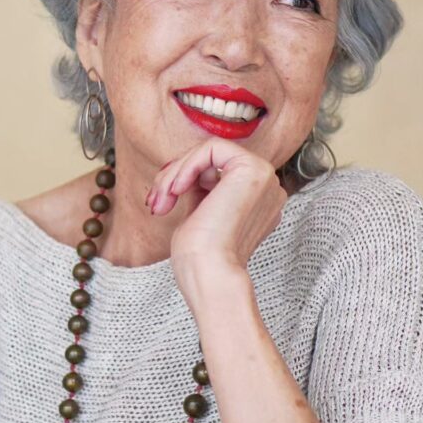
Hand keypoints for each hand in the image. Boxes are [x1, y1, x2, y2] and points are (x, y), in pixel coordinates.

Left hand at [146, 138, 287, 302]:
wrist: (209, 274)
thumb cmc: (200, 257)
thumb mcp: (199, 214)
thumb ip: (200, 189)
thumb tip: (186, 171)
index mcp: (256, 202)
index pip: (214, 173)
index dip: (182, 180)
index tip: (161, 203)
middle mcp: (267, 188)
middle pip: (211, 161)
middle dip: (174, 176)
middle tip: (155, 203)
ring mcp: (264, 178)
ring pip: (209, 153)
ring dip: (175, 173)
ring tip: (161, 200)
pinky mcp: (254, 169)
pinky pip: (212, 147)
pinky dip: (187, 165)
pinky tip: (176, 188)